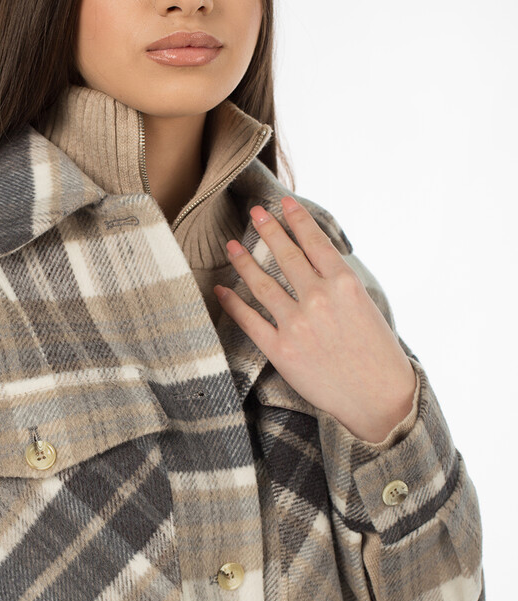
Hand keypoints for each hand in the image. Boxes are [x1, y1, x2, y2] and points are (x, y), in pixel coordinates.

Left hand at [215, 196, 416, 442]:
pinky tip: (222, 289)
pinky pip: (249, 320)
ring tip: (232, 245)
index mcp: (344, 285)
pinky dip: (233, 302)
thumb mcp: (367, 307)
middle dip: (268, 229)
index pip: (315, 242)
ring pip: (262, 284)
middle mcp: (319, 299)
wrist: (378, 397)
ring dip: (244, 261)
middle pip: (286, 256)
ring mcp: (297, 324)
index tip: (283, 203)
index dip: (297, 220)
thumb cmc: (377, 354)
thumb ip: (340, 285)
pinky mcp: (281, 350)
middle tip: (255, 212)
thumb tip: (316, 266)